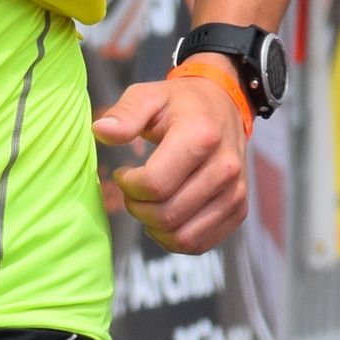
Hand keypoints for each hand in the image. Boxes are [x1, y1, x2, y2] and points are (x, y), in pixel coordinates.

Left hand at [92, 59, 251, 252]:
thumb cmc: (180, 105)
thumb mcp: (149, 96)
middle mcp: (225, 167)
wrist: (223, 107)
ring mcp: (235, 192)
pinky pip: (199, 244)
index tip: (124, 173)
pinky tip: (166, 218)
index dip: (128, 186)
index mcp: (202, 137)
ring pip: (182, 236)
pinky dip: (174, 239)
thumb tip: (101, 131)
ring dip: (155, 227)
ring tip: (150, 204)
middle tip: (134, 191)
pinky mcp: (238, 210)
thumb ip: (125, 113)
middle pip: (166, 214)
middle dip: (138, 208)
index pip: (154, 185)